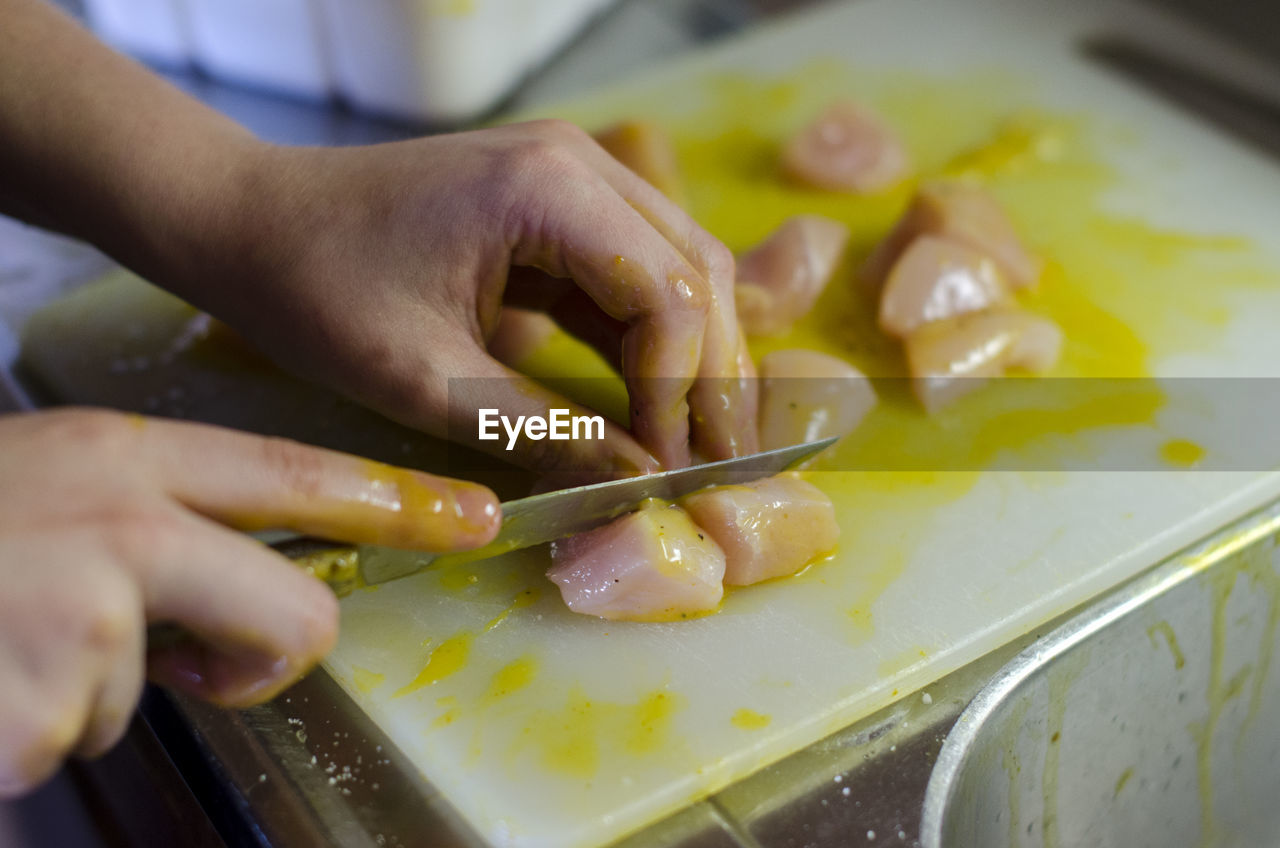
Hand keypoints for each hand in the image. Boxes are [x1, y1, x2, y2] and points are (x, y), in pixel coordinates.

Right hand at [0, 408, 497, 796]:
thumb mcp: (43, 496)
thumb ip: (144, 522)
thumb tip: (223, 590)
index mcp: (116, 460)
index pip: (292, 474)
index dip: (393, 499)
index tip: (473, 516)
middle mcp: (117, 520)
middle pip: (294, 613)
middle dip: (260, 659)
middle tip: (192, 661)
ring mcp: (87, 611)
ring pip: (173, 689)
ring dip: (104, 693)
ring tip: (13, 652)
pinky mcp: (50, 698)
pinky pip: (92, 736)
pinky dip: (42, 730)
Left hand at [179, 120, 757, 475]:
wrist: (251, 222)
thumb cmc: (317, 291)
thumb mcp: (425, 381)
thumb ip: (541, 431)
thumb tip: (640, 482)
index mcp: (546, 189)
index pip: (668, 292)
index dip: (683, 391)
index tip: (671, 469)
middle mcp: (578, 165)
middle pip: (695, 273)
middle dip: (712, 376)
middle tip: (719, 466)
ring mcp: (572, 177)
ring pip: (679, 270)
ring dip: (695, 358)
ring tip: (701, 444)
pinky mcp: (557, 206)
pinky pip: (633, 273)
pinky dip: (652, 341)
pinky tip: (657, 404)